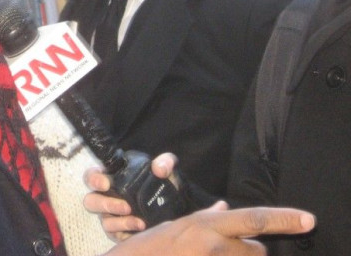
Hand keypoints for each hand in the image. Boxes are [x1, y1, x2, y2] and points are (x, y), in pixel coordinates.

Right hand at [83, 153, 178, 241]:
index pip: (92, 176)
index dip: (94, 180)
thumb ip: (164, 162)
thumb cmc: (161, 182)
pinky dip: (127, 232)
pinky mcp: (119, 231)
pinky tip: (140, 228)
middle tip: (126, 206)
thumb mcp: (166, 168)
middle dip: (105, 204)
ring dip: (120, 222)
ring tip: (139, 222)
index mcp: (111, 178)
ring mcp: (111, 216)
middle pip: (91, 201)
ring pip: (104, 221)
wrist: (173, 206)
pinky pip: (115, 234)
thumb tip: (159, 169)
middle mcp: (106, 197)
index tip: (106, 184)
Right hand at [106, 203, 315, 255]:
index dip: (284, 219)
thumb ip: (206, 219)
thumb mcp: (177, 227)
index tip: (308, 219)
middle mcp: (213, 244)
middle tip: (224, 252)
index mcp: (205, 225)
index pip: (253, 218)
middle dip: (248, 253)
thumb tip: (226, 208)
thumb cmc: (151, 249)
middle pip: (256, 251)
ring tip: (204, 254)